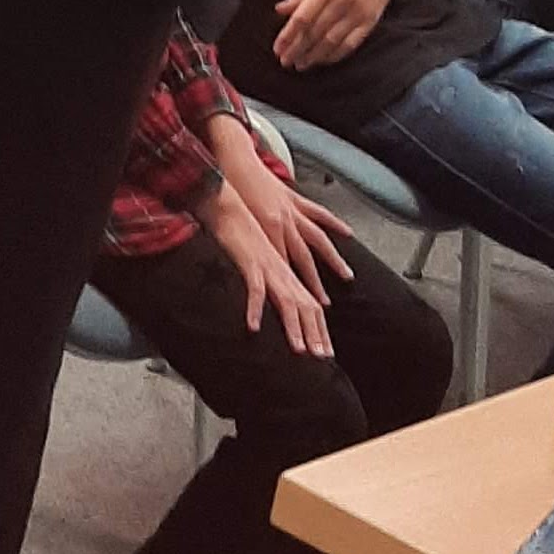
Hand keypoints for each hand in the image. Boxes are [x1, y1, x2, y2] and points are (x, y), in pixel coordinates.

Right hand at [201, 173, 348, 354]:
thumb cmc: (241, 220)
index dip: (319, 327)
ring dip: (295, 327)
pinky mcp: (251, 259)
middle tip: (323, 357)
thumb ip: (269, 269)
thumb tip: (272, 288)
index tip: (326, 350)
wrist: (228, 197)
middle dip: (316, 333)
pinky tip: (253, 327)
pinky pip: (255, 288)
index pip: (310, 301)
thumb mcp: (262, 248)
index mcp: (287, 265)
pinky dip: (255, 308)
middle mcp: (284, 267)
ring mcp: (270, 263)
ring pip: (288, 300)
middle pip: (306, 304)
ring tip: (300, 350)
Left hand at [273, 0, 427, 68]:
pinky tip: (323, 60)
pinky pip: (350, 44)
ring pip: (331, 42)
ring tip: (301, 64)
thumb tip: (280, 10)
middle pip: (315, 32)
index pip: (302, 17)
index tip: (277, 49)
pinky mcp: (371, 20)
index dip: (288, 36)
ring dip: (314, 56)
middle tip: (285, 62)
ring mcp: (358, 11)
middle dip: (297, 50)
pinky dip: (335, 55)